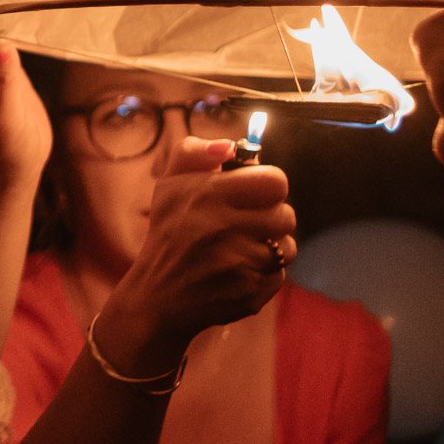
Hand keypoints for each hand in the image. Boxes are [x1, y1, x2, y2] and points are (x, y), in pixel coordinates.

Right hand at [100, 138, 294, 371]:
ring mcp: (239, 264)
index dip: (268, 185)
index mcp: (208, 195)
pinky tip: (237, 273)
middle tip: (246, 223)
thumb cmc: (168, 234)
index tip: (253, 194)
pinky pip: (278, 276)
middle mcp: (224, 228)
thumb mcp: (168, 186)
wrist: (157, 298)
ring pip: (287, 247)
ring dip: (269, 247)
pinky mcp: (250, 294)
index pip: (275, 181)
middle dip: (270, 218)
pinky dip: (262, 275)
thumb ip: (194, 153)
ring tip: (241, 249)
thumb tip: (229, 146)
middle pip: (286, 215)